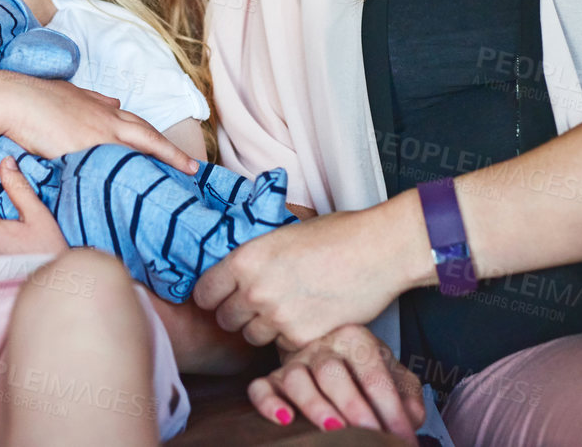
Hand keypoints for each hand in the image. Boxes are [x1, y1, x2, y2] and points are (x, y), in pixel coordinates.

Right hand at [0, 73, 198, 173]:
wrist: (16, 99)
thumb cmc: (39, 96)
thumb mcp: (73, 93)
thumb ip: (96, 100)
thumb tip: (117, 102)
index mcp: (106, 110)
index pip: (142, 127)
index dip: (161, 141)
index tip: (180, 154)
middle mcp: (106, 122)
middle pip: (148, 138)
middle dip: (172, 155)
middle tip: (193, 169)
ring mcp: (95, 137)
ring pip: (132, 155)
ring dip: (150, 171)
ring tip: (169, 189)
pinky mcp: (79, 151)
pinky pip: (104, 171)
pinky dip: (118, 183)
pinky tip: (128, 199)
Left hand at [194, 198, 427, 347]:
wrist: (378, 250)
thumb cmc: (336, 235)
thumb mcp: (282, 234)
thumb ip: (256, 256)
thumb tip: (239, 267)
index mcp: (245, 259)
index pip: (204, 292)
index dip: (213, 295)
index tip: (222, 296)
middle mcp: (254, 291)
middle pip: (224, 319)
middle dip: (238, 313)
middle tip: (260, 303)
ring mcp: (277, 317)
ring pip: (251, 337)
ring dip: (263, 328)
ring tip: (286, 309)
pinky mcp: (301, 337)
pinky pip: (282, 347)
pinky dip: (291, 338)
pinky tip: (308, 317)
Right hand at [248, 325, 423, 440]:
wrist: (332, 351)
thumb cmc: (364, 368)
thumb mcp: (392, 374)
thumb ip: (407, 394)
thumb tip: (411, 417)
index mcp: (355, 339)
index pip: (373, 373)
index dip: (390, 408)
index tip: (403, 437)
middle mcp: (321, 346)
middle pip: (332, 372)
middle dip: (353, 405)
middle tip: (370, 434)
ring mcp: (294, 361)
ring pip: (296, 379)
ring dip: (314, 405)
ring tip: (334, 429)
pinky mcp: (271, 378)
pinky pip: (260, 387)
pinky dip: (268, 404)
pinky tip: (284, 420)